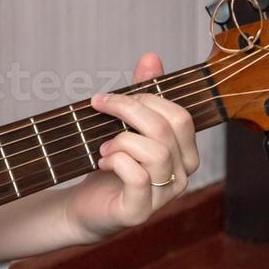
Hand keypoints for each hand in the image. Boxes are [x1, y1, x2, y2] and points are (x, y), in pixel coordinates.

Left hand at [62, 52, 200, 244]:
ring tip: (103, 147)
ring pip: (155, 152)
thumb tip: (151, 57)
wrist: (84, 207)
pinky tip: (102, 162)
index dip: (143, 98)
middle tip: (99, 109)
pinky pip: (136, 176)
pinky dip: (115, 161)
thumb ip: (141, 95)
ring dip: (120, 141)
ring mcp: (164, 195)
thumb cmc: (109, 165)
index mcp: (184, 152)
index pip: (180, 116)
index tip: (109, 98)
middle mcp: (182, 174)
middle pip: (167, 129)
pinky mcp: (139, 210)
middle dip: (127, 110)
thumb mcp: (124, 126)